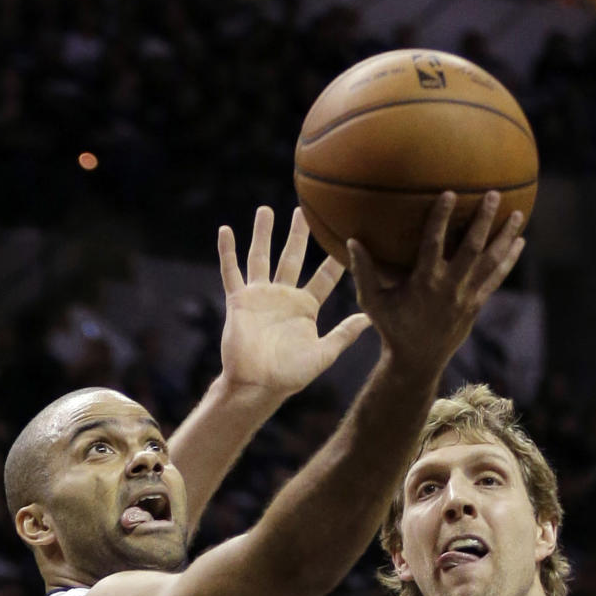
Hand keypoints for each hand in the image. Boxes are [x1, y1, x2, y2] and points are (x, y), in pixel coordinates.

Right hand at [217, 205, 369, 400]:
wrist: (257, 385)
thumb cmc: (291, 375)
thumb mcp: (324, 354)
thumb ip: (344, 334)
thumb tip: (370, 319)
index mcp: (305, 307)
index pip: (324, 276)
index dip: (333, 259)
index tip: (344, 235)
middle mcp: (283, 296)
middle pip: (292, 257)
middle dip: (298, 235)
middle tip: (304, 211)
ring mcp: (260, 296)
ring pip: (261, 257)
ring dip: (263, 234)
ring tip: (266, 210)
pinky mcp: (239, 301)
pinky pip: (231, 271)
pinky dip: (227, 251)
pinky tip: (225, 230)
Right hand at [347, 191, 525, 381]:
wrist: (417, 361)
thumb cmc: (392, 328)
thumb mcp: (372, 302)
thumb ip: (363, 272)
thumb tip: (351, 240)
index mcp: (424, 282)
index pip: (434, 243)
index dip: (442, 218)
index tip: (450, 193)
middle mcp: (449, 287)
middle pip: (472, 249)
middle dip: (484, 220)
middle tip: (494, 194)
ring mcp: (466, 297)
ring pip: (491, 263)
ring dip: (505, 237)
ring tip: (518, 214)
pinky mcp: (476, 305)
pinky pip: (496, 278)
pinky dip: (509, 260)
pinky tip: (519, 242)